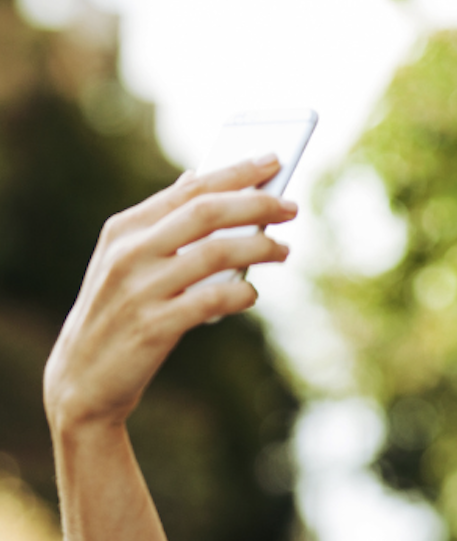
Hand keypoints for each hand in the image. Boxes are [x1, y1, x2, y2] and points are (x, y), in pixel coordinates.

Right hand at [44, 157, 296, 434]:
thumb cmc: (118, 316)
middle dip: (255, 203)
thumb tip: (197, 177)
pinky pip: (212, 301)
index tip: (273, 161)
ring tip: (285, 249)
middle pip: (206, 212)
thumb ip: (161, 224)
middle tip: (291, 206)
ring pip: (215, 253)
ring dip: (258, 247)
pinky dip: (240, 295)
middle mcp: (130, 252)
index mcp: (124, 229)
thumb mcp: (127, 263)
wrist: (81, 379)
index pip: (189, 189)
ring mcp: (141, 289)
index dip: (235, 172)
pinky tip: (254, 295)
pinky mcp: (155, 326)